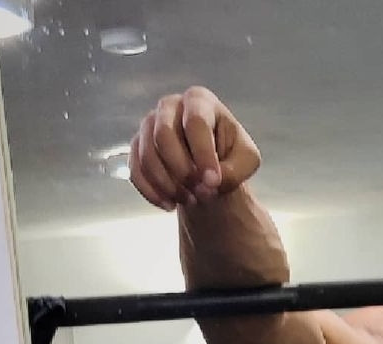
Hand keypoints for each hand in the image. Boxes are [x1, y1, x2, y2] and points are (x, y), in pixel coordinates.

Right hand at [128, 87, 260, 211]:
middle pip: (164, 136)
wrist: (210, 166)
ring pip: (147, 154)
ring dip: (168, 185)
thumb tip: (209, 184)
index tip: (213, 182)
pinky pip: (135, 170)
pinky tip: (169, 205)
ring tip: (190, 201)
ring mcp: (149, 124)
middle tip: (200, 193)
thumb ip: (235, 171)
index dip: (203, 155)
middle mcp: (169, 106)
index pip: (196, 124)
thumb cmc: (231, 155)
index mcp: (199, 101)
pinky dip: (152, 192)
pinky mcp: (137, 146)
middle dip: (182, 171)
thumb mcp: (247, 161)